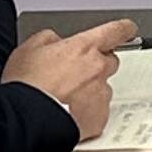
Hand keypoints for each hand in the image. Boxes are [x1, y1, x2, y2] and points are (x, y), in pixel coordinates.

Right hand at [9, 17, 136, 137]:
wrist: (26, 121)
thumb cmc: (26, 86)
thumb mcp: (29, 48)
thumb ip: (50, 38)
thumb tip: (57, 41)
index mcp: (84, 47)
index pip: (116, 31)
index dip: (123, 29)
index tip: (126, 30)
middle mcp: (98, 69)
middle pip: (109, 62)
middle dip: (95, 66)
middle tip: (72, 76)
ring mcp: (101, 94)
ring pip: (102, 89)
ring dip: (89, 91)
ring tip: (64, 99)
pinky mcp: (99, 119)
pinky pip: (98, 112)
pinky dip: (87, 112)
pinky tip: (68, 114)